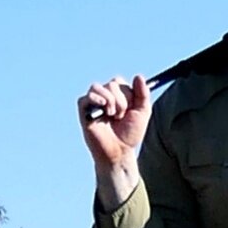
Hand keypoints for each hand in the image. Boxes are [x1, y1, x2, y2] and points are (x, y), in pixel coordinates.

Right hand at [78, 74, 152, 198]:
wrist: (120, 152)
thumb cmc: (129, 134)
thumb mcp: (142, 112)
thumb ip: (143, 94)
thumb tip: (138, 75)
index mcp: (116, 94)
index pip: (118, 81)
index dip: (127, 94)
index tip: (130, 110)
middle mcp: (103, 96)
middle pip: (111, 84)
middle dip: (121, 101)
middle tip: (120, 117)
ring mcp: (93, 103)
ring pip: (98, 87)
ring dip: (110, 101)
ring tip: (112, 115)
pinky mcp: (84, 112)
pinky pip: (86, 98)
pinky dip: (95, 100)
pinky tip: (103, 111)